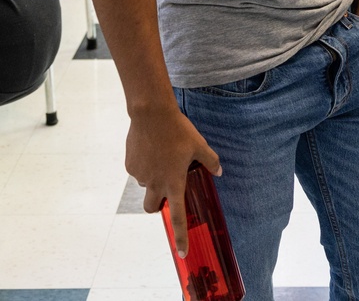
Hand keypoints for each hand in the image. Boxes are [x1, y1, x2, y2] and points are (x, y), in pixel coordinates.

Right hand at [126, 105, 220, 256]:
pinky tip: (152, 147)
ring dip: (153, 177)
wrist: (152, 115)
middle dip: (159, 204)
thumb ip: (210, 161)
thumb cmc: (179, 131)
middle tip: (168, 188)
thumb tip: (219, 171)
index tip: (181, 252)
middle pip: (153, 207)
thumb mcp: (199, 145)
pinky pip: (138, 170)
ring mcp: (140, 175)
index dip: (180, 236)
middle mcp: (155, 183)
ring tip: (162, 154)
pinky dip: (145, 164)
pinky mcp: (130, 165)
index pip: (178, 217)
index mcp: (174, 182)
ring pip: (146, 184)